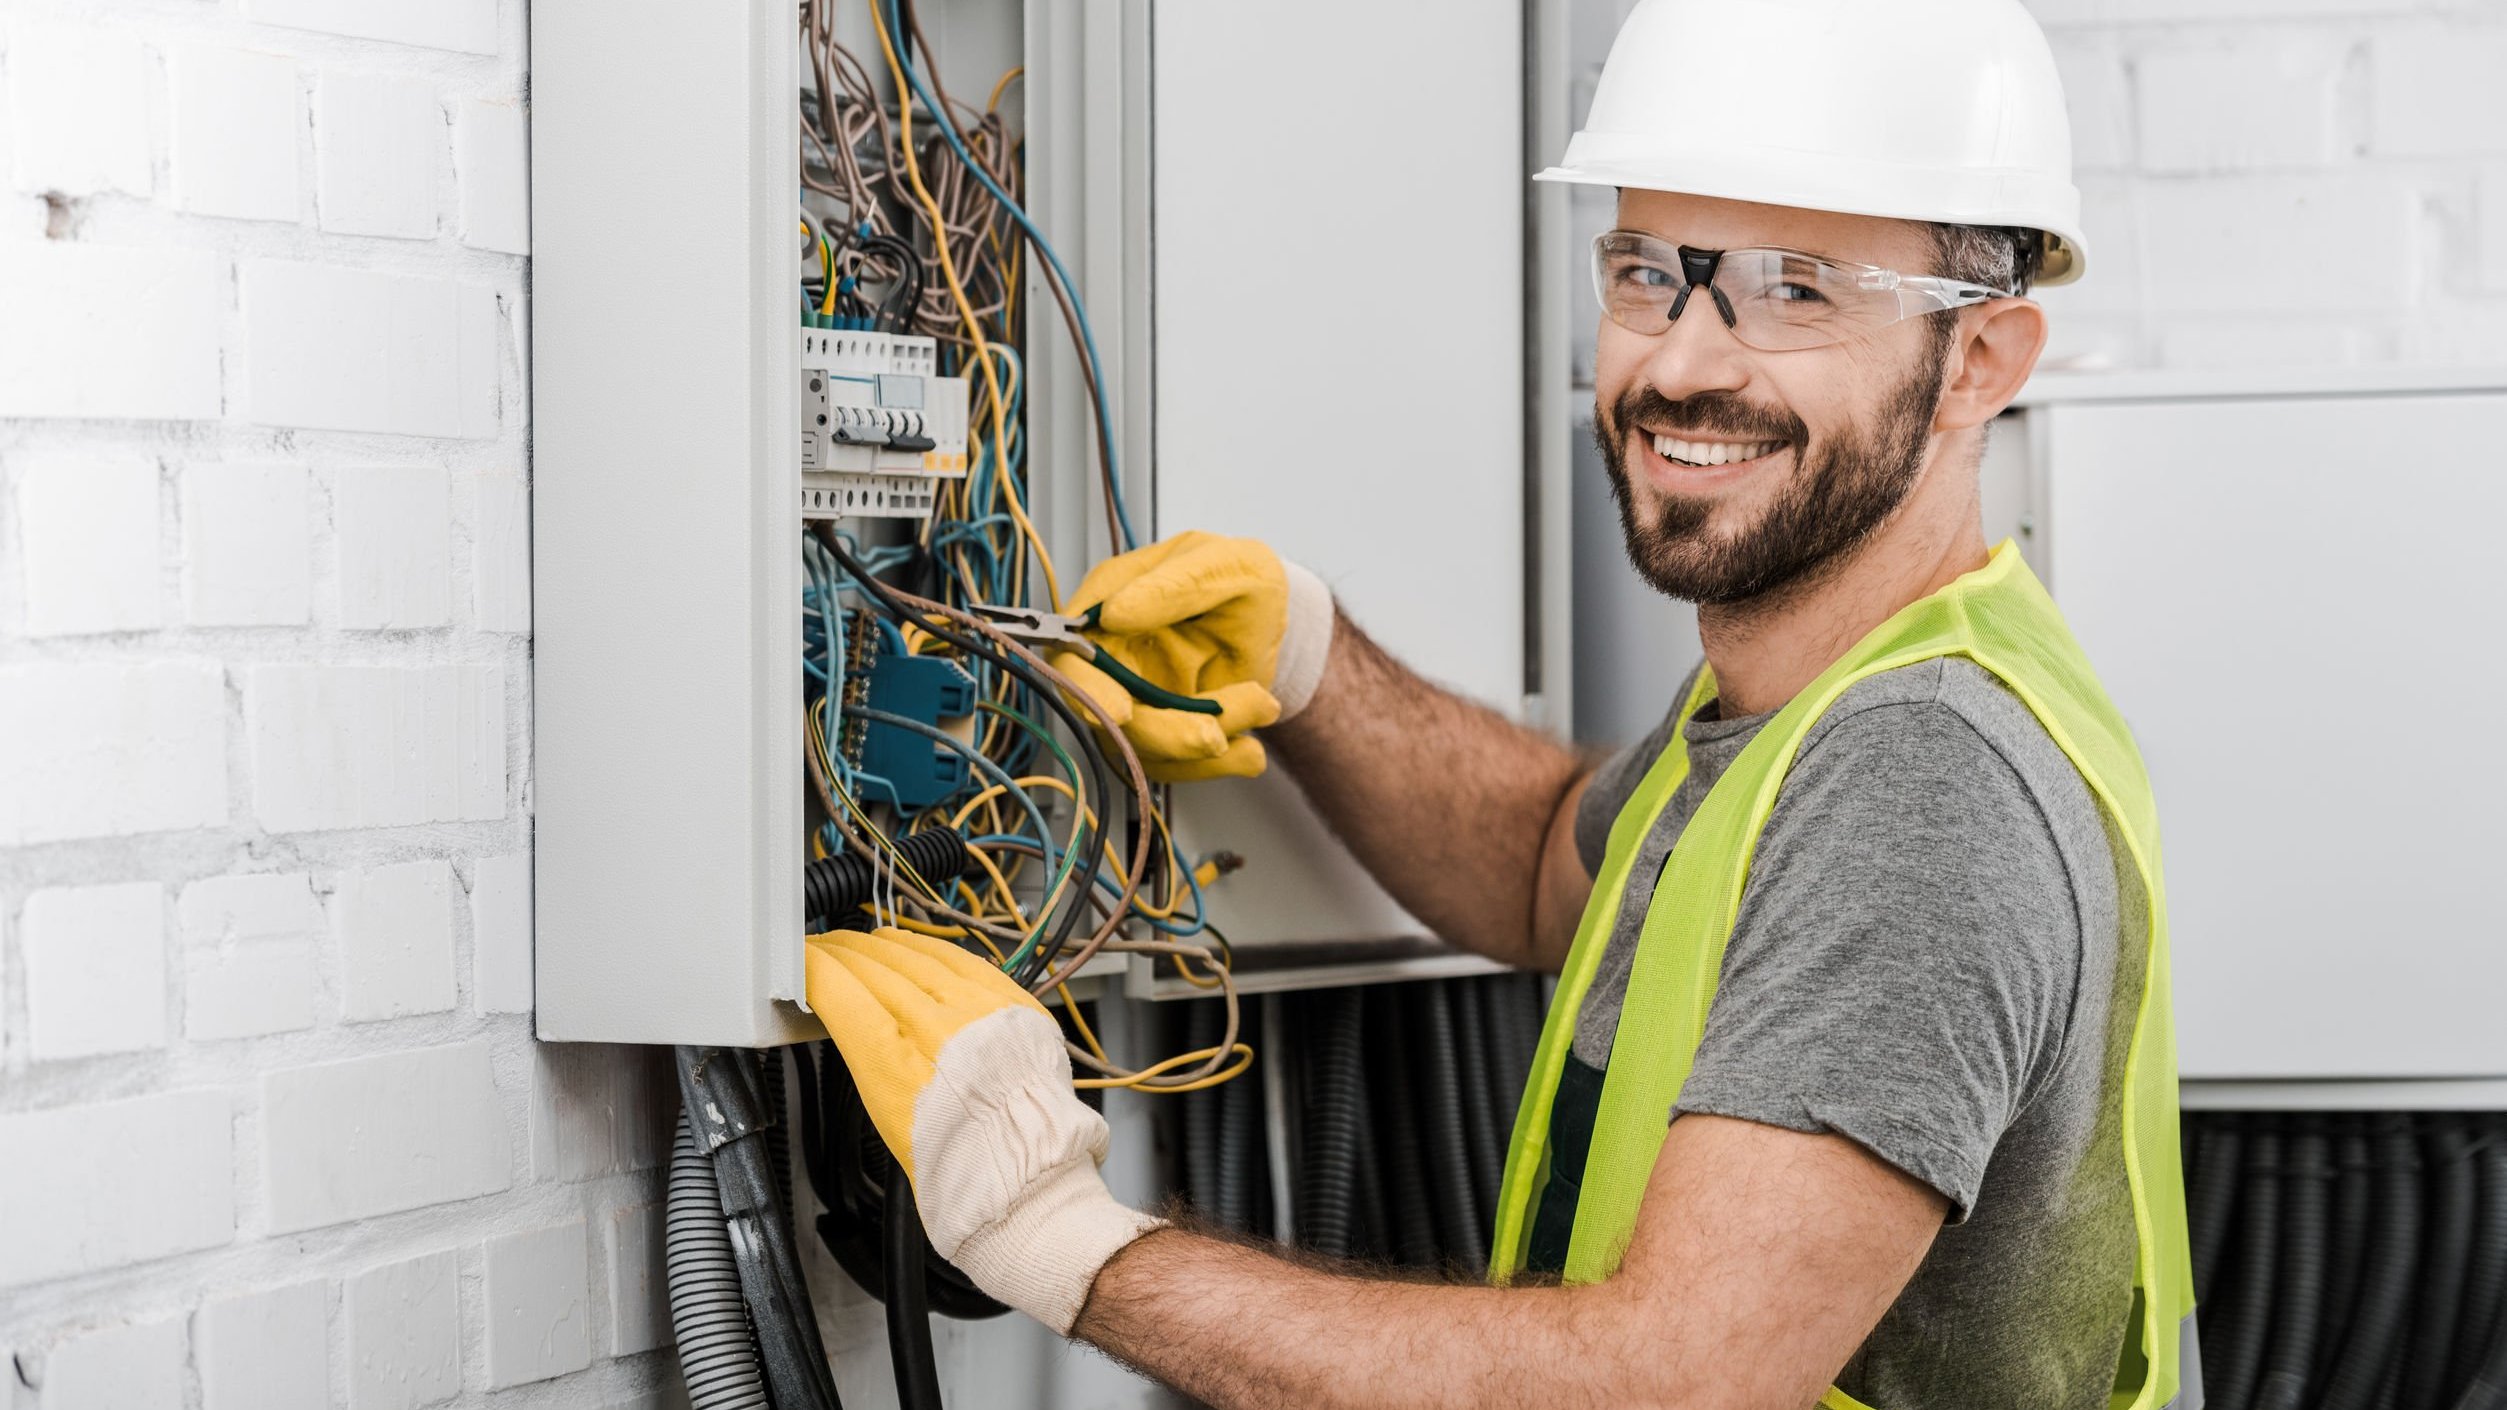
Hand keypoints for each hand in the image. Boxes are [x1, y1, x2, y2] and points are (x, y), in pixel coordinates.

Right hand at [806, 926, 1163, 1332]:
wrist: (1026, 1182)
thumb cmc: (958, 1170)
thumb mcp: (886, 1118)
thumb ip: (870, 1057)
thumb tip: (850, 1014)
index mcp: (897, 1067)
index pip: (840, 992)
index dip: (814, 970)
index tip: (802, 964)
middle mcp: (940, 1030)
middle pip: (876, 968)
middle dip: (843, 954)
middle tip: (824, 950)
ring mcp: (981, 1013)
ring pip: (918, 956)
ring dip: (882, 947)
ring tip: (861, 944)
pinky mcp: (1014, 1006)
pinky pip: (963, 961)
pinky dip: (930, 949)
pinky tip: (914, 947)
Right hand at [1050, 530, 1334, 781]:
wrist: (1275, 618)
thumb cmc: (1242, 578)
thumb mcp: (1224, 566)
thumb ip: (1173, 585)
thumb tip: (1113, 612)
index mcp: (1111, 603)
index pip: (1072, 656)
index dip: (1086, 689)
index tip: (1122, 711)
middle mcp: (1113, 655)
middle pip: (1107, 716)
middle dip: (1162, 733)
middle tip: (1212, 736)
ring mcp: (1136, 697)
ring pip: (1147, 748)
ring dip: (1206, 743)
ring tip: (1261, 705)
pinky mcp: (1165, 729)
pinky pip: (1178, 765)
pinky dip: (1220, 764)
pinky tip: (1251, 751)